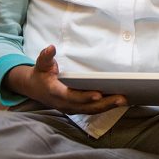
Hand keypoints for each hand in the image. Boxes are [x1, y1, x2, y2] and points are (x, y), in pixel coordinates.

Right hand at [5, 45, 126, 113]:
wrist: (34, 89)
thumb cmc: (41, 74)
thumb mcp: (41, 64)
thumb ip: (45, 57)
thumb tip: (50, 48)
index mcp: (55, 92)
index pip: (71, 96)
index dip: (85, 97)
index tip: (99, 94)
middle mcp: (64, 103)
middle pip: (86, 106)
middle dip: (104, 103)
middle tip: (121, 98)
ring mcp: (70, 108)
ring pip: (91, 110)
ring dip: (108, 106)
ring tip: (124, 99)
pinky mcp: (77, 109)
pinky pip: (92, 110)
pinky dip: (105, 107)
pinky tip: (119, 102)